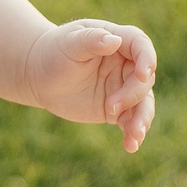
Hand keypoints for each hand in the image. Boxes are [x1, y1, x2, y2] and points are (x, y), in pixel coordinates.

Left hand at [23, 19, 156, 150]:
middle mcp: (126, 64)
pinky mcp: (117, 109)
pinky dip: (133, 133)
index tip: (144, 74)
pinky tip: (130, 145)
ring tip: (135, 135)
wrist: (39, 77)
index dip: (147, 58)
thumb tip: (113, 40)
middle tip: (110, 108)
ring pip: (143, 103)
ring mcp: (123, 87)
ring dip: (142, 119)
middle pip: (143, 79)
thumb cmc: (53, 53)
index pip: (140, 44)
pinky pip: (131, 121)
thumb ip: (90, 40)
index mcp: (116, 40)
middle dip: (133, 95)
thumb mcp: (68, 44)